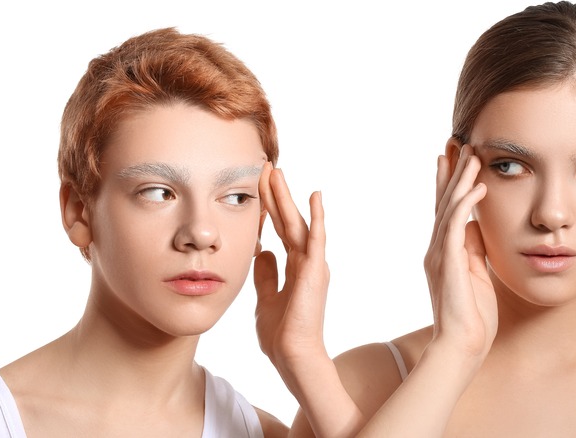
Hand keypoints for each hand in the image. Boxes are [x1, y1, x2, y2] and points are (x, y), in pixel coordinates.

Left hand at [254, 163, 329, 372]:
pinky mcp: (315, 271)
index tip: (259, 184)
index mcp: (295, 267)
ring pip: (298, 223)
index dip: (270, 206)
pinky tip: (315, 196)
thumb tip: (263, 251)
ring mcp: (312, 265)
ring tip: (278, 173)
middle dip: (277, 194)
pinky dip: (316, 217)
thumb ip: (266, 274)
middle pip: (289, 220)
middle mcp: (306, 261)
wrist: (292, 356)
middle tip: (267, 167)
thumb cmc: (280, 334)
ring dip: (288, 198)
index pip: (280, 228)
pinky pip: (316, 239)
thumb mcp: (265, 297)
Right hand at [424, 145, 497, 360]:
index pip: (445, 210)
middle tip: (458, 143)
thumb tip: (475, 225)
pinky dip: (465, 204)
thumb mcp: (477, 274)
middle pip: (443, 201)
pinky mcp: (448, 263)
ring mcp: (440, 255)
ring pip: (448, 208)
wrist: (463, 345)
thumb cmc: (472, 316)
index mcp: (444, 253)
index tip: (453, 158)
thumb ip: (473, 249)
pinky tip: (477, 187)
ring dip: (460, 179)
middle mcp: (437, 249)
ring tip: (471, 154)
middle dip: (451, 171)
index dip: (448, 183)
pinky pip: (455, 226)